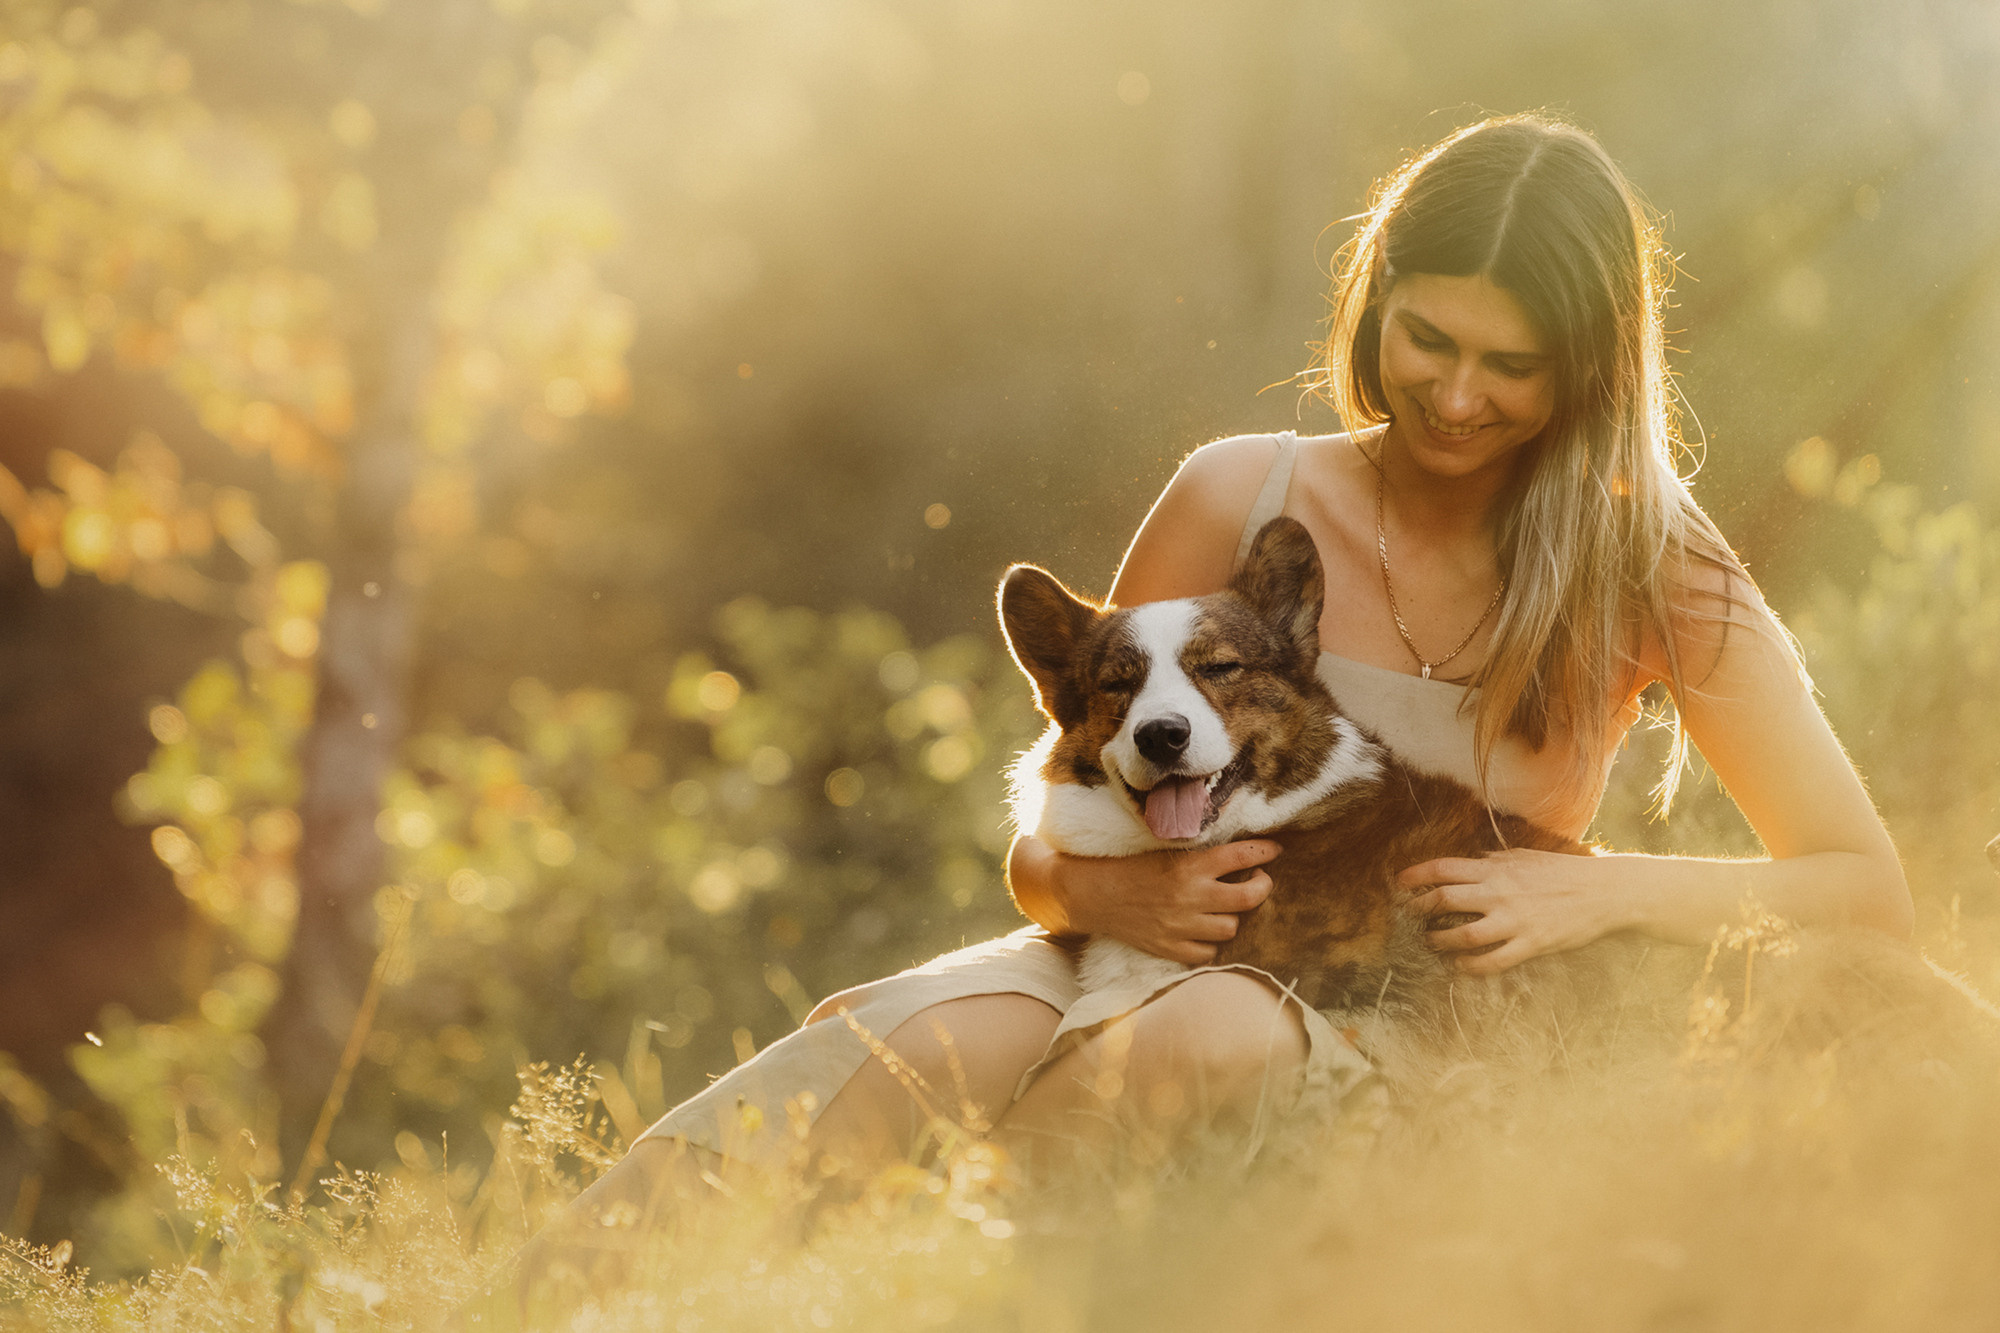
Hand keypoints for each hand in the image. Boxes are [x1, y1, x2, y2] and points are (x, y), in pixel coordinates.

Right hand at [1058, 840, 1279, 965]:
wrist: (1093, 894)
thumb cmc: (1129, 868)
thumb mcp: (1165, 852)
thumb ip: (1200, 856)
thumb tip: (1240, 854)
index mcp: (1189, 866)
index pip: (1242, 856)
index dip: (1265, 852)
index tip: (1274, 851)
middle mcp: (1190, 896)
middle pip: (1249, 897)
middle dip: (1262, 887)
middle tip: (1258, 881)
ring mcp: (1181, 926)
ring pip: (1232, 928)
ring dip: (1232, 917)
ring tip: (1223, 907)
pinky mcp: (1170, 948)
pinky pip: (1208, 952)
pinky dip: (1209, 942)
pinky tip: (1202, 930)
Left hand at [1395, 849, 1624, 975]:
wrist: (1604, 892)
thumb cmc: (1564, 871)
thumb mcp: (1526, 856)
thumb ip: (1497, 859)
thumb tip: (1475, 857)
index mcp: (1496, 869)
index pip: (1444, 868)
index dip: (1417, 876)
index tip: (1399, 883)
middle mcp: (1499, 893)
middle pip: (1444, 899)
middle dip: (1419, 908)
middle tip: (1408, 915)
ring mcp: (1514, 920)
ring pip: (1462, 935)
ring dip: (1440, 941)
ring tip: (1431, 942)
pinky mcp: (1530, 945)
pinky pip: (1491, 961)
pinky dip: (1470, 966)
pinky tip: (1460, 966)